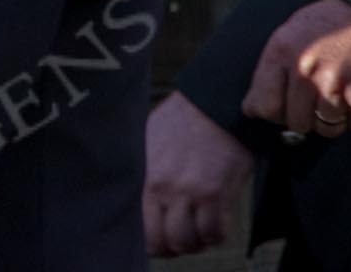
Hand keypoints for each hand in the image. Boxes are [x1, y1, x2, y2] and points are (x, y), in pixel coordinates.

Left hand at [143, 90, 253, 256]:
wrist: (214, 104)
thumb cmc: (182, 119)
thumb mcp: (147, 141)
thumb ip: (142, 172)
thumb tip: (137, 197)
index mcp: (141, 175)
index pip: (135, 226)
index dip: (147, 239)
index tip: (156, 238)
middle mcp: (160, 188)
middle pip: (159, 242)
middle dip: (170, 246)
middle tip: (179, 237)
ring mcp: (187, 193)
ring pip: (185, 243)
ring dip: (194, 242)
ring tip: (198, 230)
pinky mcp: (215, 195)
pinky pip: (214, 234)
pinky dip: (215, 235)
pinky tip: (214, 223)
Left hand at [243, 0, 350, 135]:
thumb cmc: (335, 25)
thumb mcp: (293, 32)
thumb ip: (272, 69)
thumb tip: (252, 108)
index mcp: (282, 51)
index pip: (264, 105)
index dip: (274, 112)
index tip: (283, 109)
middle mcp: (305, 70)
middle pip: (296, 123)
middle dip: (307, 115)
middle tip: (321, 94)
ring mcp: (336, 85)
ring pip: (327, 129)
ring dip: (335, 117)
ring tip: (343, 89)